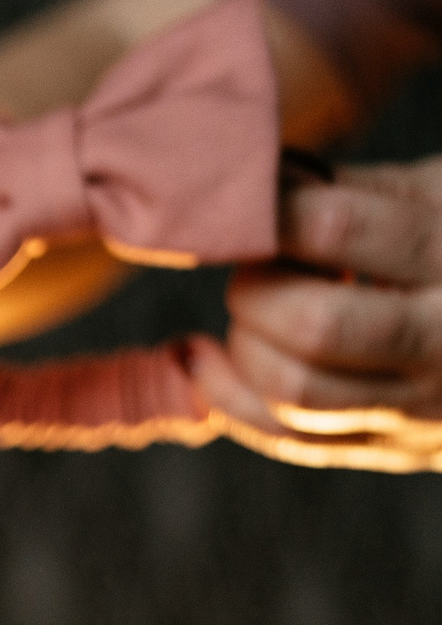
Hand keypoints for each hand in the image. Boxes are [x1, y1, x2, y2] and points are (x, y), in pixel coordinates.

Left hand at [193, 158, 441, 470]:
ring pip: (293, 393)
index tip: (251, 198)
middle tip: (256, 263)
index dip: (273, 211)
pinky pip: (289, 437)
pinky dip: (229, 396)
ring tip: (252, 306)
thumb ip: (357, 190)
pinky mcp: (394, 445)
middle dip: (256, 287)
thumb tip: (258, 179)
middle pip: (311, 326)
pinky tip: (204, 357)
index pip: (338, 229)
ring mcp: (423, 406)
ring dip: (245, 344)